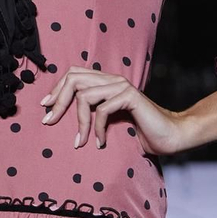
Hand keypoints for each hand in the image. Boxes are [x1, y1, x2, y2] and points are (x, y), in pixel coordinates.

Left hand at [39, 69, 190, 155]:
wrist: (171, 136)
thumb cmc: (141, 132)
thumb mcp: (110, 121)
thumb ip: (93, 113)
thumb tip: (62, 117)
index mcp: (107, 82)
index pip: (74, 74)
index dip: (57, 89)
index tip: (45, 108)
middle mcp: (113, 80)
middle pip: (74, 78)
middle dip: (58, 100)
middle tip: (49, 121)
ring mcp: (121, 86)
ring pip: (85, 95)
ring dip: (78, 122)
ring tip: (80, 141)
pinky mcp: (130, 97)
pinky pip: (102, 110)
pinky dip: (98, 129)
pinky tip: (101, 143)